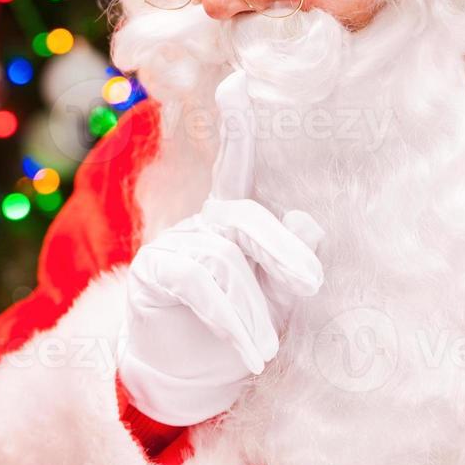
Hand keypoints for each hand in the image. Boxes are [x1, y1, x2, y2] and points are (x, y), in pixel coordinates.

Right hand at [118, 69, 324, 426]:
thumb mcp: (275, 302)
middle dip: (281, 250)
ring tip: (263, 352)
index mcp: (232, 219)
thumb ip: (289, 264)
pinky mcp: (152, 273)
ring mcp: (173, 246)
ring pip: (225, 261)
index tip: (237, 83)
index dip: (236, 126)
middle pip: (245, 217)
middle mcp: (202, 224)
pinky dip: (227, 318)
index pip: (236, 166)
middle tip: (312, 285)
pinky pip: (197, 283)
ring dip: (253, 312)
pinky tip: (246, 351)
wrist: (186, 381)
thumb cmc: (238, 334)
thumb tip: (310, 221)